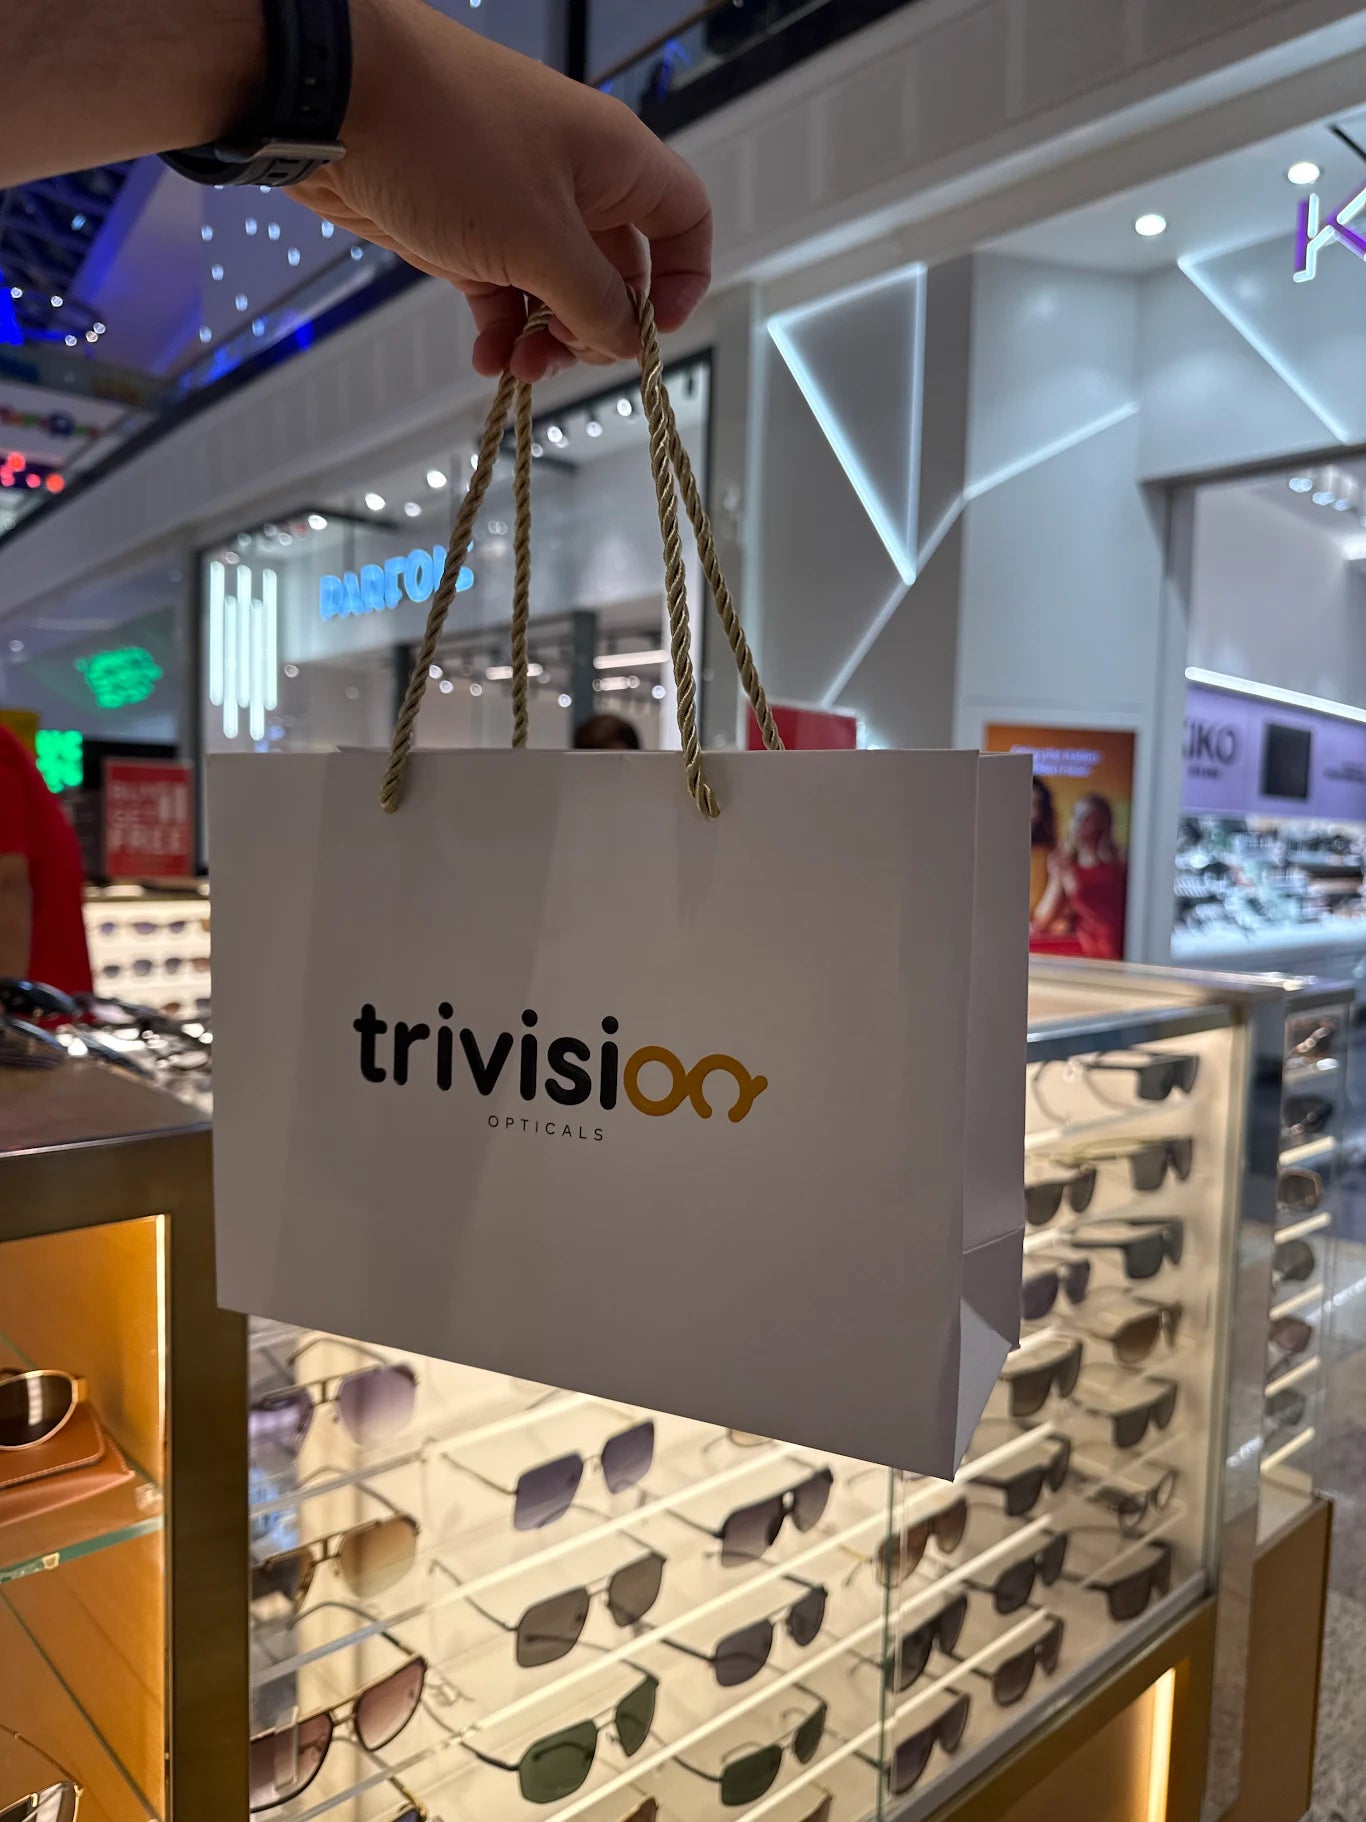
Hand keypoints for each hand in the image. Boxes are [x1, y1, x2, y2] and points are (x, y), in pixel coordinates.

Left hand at [295, 0, 712, 379]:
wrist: (335, 97)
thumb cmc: (449, 144)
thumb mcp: (541, 240)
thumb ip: (595, 300)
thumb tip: (628, 341)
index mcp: (615, 161)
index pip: (684, 219)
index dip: (684, 280)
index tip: (654, 332)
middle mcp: (575, 181)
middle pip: (618, 272)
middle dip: (598, 325)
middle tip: (564, 354)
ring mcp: (518, 206)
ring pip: (557, 290)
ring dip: (546, 339)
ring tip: (517, 367)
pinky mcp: (466, 228)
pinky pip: (503, 292)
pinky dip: (502, 329)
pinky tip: (487, 359)